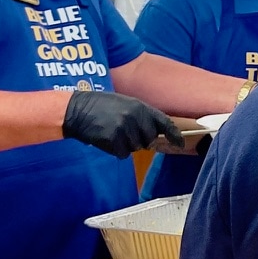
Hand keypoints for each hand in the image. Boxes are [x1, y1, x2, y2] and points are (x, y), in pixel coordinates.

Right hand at [62, 90, 181, 157]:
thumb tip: (155, 135)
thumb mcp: (124, 104)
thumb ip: (141, 116)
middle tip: (125, 132)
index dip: (174, 134)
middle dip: (141, 140)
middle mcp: (135, 117)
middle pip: (149, 139)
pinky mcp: (113, 140)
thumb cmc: (100, 106)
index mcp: (140, 106)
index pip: (164, 122)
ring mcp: (125, 129)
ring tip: (112, 132)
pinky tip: (106, 139)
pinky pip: (123, 154)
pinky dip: (116, 150)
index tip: (181, 143)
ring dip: (126, 145)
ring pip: (136, 148)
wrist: (76, 109)